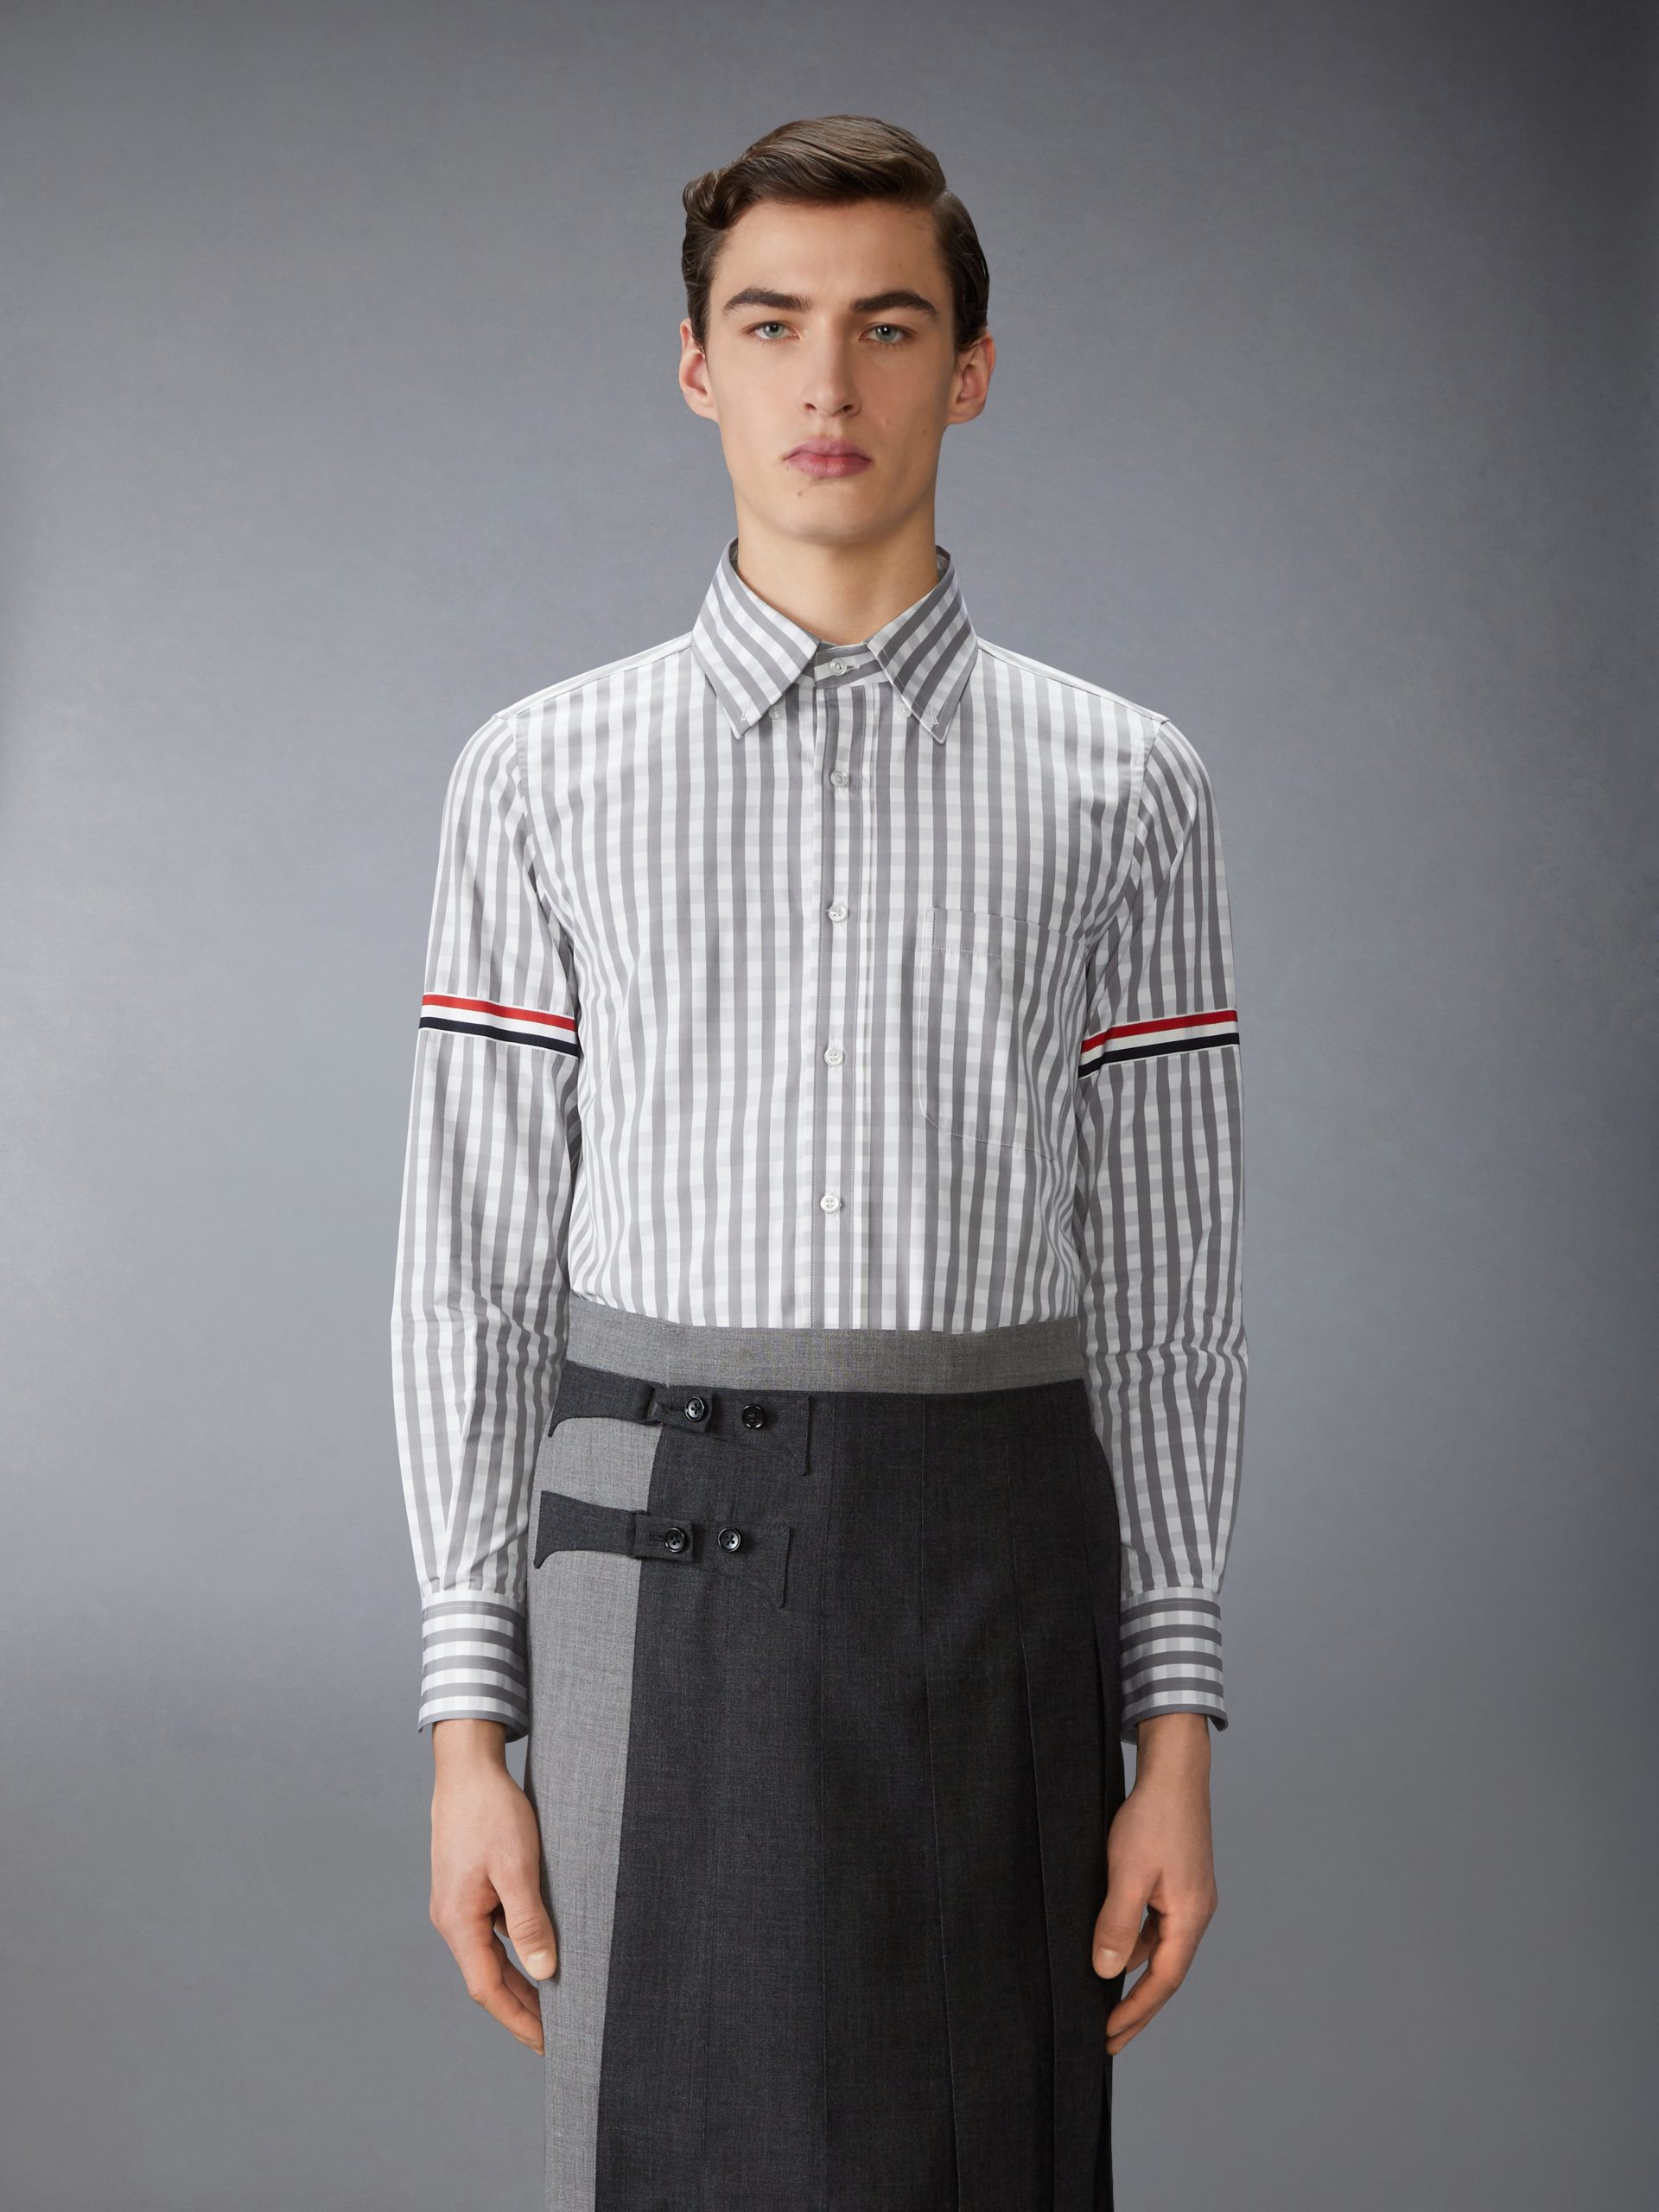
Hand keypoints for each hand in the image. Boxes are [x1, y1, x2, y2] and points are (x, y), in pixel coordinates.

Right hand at [427, 1719, 556, 2051]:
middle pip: (487, 1979)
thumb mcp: (518, 1867)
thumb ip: (530, 1922)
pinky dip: (515, 1949)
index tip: (546, 2043)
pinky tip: (539, 1951)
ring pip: (490, 1956)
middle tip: (556, 2035)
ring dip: (519, 1980)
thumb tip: (544, 1973)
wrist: (467, 1769)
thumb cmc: (492, 1812)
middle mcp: (452, 1919)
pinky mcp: (467, 1888)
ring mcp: (458, 1904)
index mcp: (459, 1921)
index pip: (488, 1989)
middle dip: (520, 2009)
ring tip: (554, 2002)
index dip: (518, 2020)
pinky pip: (491, 1931)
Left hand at [1092, 1712, 1217, 2054]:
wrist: (1174, 1770)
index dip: (1136, 2012)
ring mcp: (1187, 1897)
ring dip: (1133, 1972)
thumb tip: (1106, 1973)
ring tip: (1101, 1996)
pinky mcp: (1176, 1881)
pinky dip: (1133, 1941)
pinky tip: (1111, 1944)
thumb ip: (1117, 1925)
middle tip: (1108, 2036)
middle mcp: (1194, 1913)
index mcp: (1189, 1917)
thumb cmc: (1153, 1818)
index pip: (1163, 1982)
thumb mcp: (1127, 1874)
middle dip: (1136, 2006)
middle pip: (1165, 1972)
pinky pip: (1153, 1924)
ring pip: (1157, 1947)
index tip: (1110, 2038)